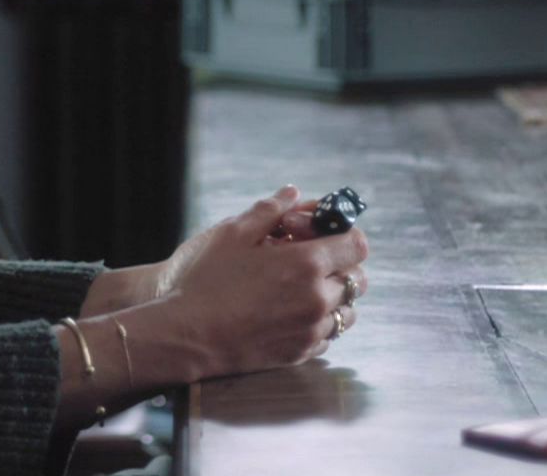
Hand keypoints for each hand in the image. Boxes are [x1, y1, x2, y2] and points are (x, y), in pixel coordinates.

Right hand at [156, 188, 369, 379]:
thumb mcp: (233, 233)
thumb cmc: (207, 280)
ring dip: (334, 297)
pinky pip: (329, 336)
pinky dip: (319, 323)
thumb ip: (269, 210)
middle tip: (312, 262)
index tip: (325, 236)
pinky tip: (292, 313)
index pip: (356, 245)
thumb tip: (292, 194)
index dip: (345, 235)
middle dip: (341, 266)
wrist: (188, 334)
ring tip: (303, 290)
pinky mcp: (301, 352)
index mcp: (307, 264)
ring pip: (348, 311)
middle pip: (358, 280)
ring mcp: (312, 329)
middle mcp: (318, 298)